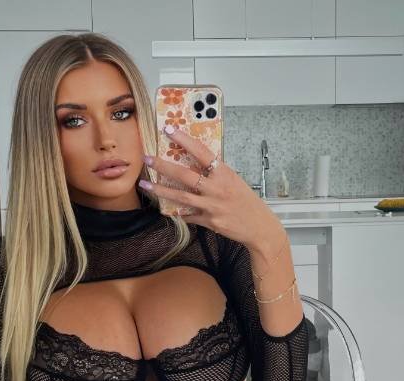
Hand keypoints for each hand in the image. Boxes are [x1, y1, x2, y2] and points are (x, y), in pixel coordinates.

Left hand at [140, 125, 284, 250]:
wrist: (259, 227)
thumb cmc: (247, 201)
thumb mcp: (234, 181)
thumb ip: (216, 173)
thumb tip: (196, 163)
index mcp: (224, 173)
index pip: (201, 152)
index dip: (184, 140)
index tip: (168, 129)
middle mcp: (217, 188)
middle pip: (185, 175)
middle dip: (163, 166)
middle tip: (147, 158)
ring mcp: (212, 206)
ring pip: (180, 197)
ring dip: (160, 190)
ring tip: (145, 184)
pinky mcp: (209, 222)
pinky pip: (188, 216)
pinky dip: (177, 212)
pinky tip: (165, 209)